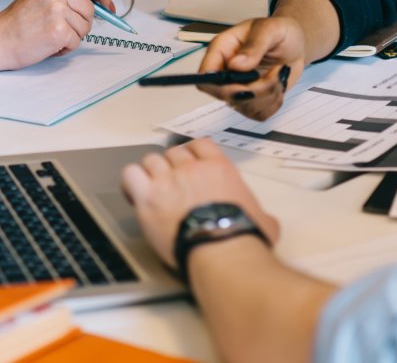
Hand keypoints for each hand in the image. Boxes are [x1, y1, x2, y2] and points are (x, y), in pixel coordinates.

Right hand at [0, 0, 115, 68]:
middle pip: (92, 8)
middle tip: (60, 28)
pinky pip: (76, 41)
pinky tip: (48, 45)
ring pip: (86, 26)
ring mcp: (56, 9)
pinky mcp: (57, 30)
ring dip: (73, 36)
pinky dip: (66, 47)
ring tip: (50, 35)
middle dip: (82, 22)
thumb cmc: (21, 19)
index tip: (107, 6)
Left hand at [120, 138, 279, 269]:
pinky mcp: (148, 198)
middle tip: (170, 182)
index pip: (200, 145)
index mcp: (219, 168)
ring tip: (151, 188)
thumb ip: (260, 213)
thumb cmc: (242, 237)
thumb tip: (266, 222)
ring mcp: (168, 181)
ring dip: (150, 172)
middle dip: (171, 165)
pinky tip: (133, 193)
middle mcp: (192, 169)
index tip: (189, 165)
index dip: (192, 154)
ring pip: (151, 160)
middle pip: (173, 152)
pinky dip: (131, 182)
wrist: (222, 251)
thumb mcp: (264, 219)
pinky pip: (131, 175)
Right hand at [197, 16, 308, 120]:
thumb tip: (235, 65)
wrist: (295, 43)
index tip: (246, 82)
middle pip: (225, 96)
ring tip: (278, 74)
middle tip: (275, 73)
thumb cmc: (280, 31)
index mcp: (222, 50)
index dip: (219, 85)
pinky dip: (274, 102)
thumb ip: (254, 45)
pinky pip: (259, 114)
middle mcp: (226, 71)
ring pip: (245, 107)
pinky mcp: (252, 100)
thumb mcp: (270, 29)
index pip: (205, 75)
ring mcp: (237, 88)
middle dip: (255, 90)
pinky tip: (278, 85)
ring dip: (269, 95)